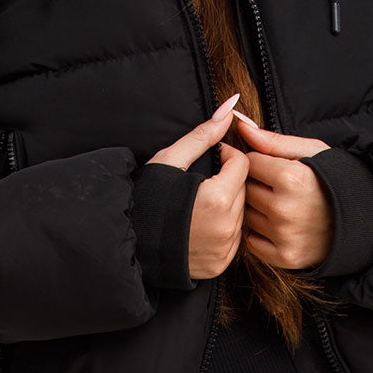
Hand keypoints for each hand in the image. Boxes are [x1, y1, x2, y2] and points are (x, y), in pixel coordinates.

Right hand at [147, 101, 250, 279]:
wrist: (129, 246)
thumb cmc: (146, 199)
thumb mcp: (169, 161)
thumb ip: (202, 136)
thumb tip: (229, 109)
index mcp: (217, 198)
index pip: (242, 163)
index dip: (227, 155)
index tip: (212, 157)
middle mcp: (227, 226)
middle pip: (244, 188)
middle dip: (228, 179)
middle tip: (203, 180)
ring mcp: (225, 248)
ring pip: (241, 213)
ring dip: (227, 203)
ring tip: (200, 202)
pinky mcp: (221, 263)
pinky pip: (234, 237)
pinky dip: (223, 227)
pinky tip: (201, 223)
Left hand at [231, 112, 332, 270]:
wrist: (362, 218)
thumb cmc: (333, 179)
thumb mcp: (310, 150)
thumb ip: (273, 141)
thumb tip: (241, 126)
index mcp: (292, 178)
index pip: (249, 162)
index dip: (258, 161)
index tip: (272, 166)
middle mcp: (285, 209)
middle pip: (245, 189)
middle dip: (256, 185)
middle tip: (276, 186)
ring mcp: (285, 236)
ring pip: (246, 215)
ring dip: (256, 209)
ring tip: (280, 204)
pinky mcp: (285, 256)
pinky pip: (252, 241)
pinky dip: (261, 234)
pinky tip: (279, 225)